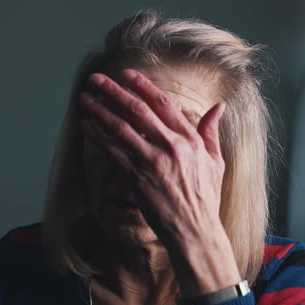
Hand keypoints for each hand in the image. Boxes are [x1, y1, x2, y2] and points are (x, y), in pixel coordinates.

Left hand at [78, 68, 240, 295]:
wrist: (194, 230)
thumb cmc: (206, 197)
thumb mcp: (215, 161)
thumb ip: (211, 132)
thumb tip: (219, 107)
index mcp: (189, 139)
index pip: (163, 103)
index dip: (143, 85)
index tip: (126, 74)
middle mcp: (170, 146)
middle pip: (137, 110)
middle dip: (113, 91)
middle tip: (96, 79)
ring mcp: (152, 161)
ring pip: (120, 128)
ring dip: (99, 110)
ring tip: (84, 99)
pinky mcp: (137, 178)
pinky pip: (113, 152)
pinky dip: (98, 136)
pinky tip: (86, 125)